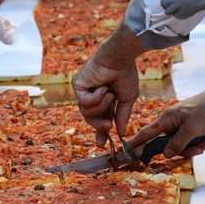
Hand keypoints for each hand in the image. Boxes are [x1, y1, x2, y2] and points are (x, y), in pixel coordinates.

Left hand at [72, 24, 143, 145]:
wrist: (120, 58)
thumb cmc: (126, 74)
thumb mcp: (127, 99)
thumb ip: (122, 116)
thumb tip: (121, 133)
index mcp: (104, 98)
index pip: (99, 119)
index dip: (100, 133)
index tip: (103, 145)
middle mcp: (92, 95)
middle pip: (90, 119)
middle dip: (99, 125)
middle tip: (109, 126)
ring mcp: (84, 90)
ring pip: (86, 112)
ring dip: (101, 107)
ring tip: (110, 94)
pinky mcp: (77, 85)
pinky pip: (84, 102)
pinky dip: (96, 98)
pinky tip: (103, 88)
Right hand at [128, 83, 204, 158]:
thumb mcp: (191, 129)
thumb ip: (177, 143)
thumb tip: (166, 155)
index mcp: (167, 119)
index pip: (147, 133)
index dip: (136, 143)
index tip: (126, 151)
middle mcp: (172, 123)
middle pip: (169, 145)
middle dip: (185, 150)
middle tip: (198, 147)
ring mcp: (182, 126)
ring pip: (183, 146)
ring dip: (197, 146)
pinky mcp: (192, 128)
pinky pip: (192, 142)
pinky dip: (202, 142)